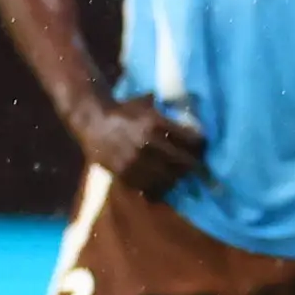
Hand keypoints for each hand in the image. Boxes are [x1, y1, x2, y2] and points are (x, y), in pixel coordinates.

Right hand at [74, 94, 205, 196]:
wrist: (92, 120)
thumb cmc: (125, 111)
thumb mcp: (149, 106)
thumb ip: (171, 116)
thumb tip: (198, 125)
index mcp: (155, 124)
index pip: (192, 141)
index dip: (201, 146)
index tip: (203, 147)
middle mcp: (146, 144)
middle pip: (185, 163)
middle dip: (195, 165)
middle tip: (199, 166)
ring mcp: (134, 161)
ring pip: (170, 178)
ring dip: (179, 178)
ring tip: (181, 174)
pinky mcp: (123, 174)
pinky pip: (149, 187)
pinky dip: (160, 187)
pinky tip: (164, 183)